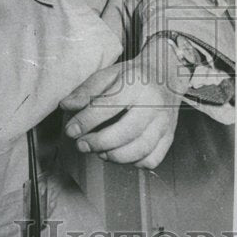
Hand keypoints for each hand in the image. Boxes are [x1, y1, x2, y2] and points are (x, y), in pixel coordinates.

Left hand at [60, 36, 190, 168]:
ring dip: (114, 156)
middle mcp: (154, 103)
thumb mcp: (109, 74)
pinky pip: (153, 158)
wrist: (166, 74)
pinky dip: (135, 163)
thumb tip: (66, 106)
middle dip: (99, 143)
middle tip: (82, 145)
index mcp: (137, 84)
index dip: (86, 121)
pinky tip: (122, 154)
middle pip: (126, 132)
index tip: (71, 130)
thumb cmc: (133, 75)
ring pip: (140, 149)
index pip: (109, 106)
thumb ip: (86, 90)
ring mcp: (164, 121)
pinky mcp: (170, 134)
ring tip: (100, 151)